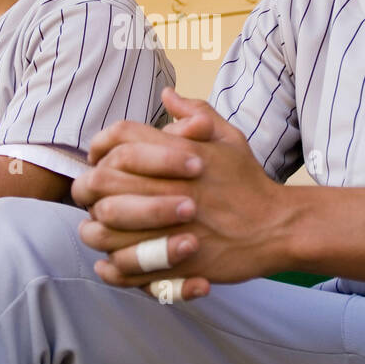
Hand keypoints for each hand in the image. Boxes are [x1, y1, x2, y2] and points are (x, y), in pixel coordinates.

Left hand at [72, 87, 289, 300]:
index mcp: (180, 155)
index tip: (98, 158)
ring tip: (97, 229)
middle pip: (103, 181)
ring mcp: (171, 227)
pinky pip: (126, 267)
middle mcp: (171, 188)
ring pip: (106, 227)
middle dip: (87, 188)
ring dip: (95, 228)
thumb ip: (196, 112)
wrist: (277, 227)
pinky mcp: (175, 262)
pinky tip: (108, 262)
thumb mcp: (229, 138)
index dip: (100, 146)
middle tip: (88, 195)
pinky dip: (111, 267)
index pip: (121, 138)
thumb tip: (167, 96)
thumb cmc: (249, 182)